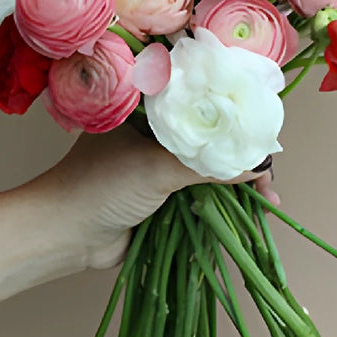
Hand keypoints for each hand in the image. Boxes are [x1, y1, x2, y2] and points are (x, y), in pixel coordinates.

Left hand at [19, 124, 277, 268]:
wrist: (66, 235)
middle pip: (213, 137)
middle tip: (270, 172)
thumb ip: (206, 163)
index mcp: (151, 110)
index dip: (236, 113)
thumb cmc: (100, 185)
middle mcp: (160, 132)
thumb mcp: (156, 166)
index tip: (264, 128)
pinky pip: (203, 194)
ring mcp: (163, 164)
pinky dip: (226, 202)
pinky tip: (250, 212)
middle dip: (244, 154)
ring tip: (268, 199)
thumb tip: (256, 162)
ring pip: (212, 167)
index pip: (203, 101)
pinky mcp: (166, 195)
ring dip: (240, 183)